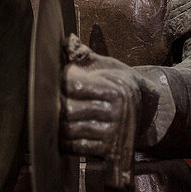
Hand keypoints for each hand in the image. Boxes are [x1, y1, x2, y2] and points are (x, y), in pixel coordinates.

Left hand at [60, 35, 141, 191]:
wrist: (146, 110)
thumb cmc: (118, 84)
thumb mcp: (107, 66)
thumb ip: (85, 55)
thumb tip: (68, 40)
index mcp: (116, 90)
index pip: (76, 87)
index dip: (62, 84)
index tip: (55, 82)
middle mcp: (118, 113)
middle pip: (69, 110)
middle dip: (55, 106)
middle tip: (44, 102)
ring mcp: (114, 134)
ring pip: (71, 130)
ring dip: (56, 125)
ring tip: (50, 117)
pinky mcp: (110, 151)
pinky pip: (78, 148)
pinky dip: (65, 142)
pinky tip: (60, 135)